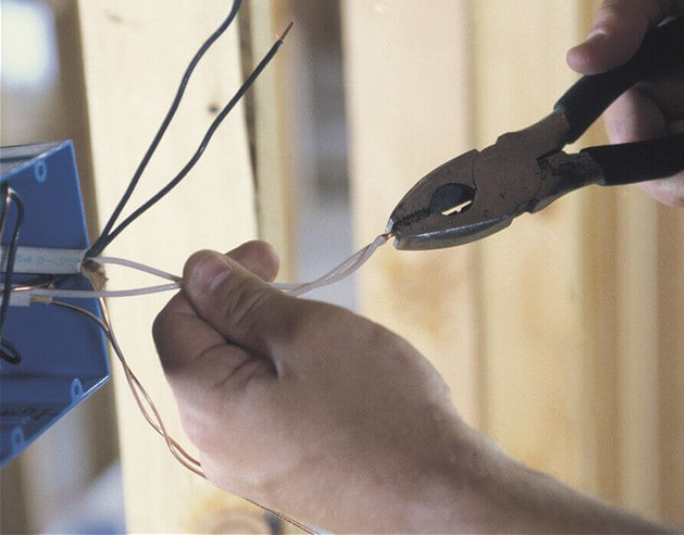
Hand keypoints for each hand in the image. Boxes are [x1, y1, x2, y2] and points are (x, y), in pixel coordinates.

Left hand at [152, 241, 670, 532]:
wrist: (439, 495)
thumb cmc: (381, 415)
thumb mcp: (308, 332)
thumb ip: (242, 300)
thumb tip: (198, 271)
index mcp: (206, 407)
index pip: (175, 319)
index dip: (215, 278)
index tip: (266, 256)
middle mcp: (214, 446)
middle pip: (207, 352)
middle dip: (248, 311)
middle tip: (304, 295)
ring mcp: (249, 467)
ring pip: (241, 380)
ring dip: (275, 344)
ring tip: (330, 340)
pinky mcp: (282, 476)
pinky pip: (266, 412)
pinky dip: (290, 380)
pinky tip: (337, 377)